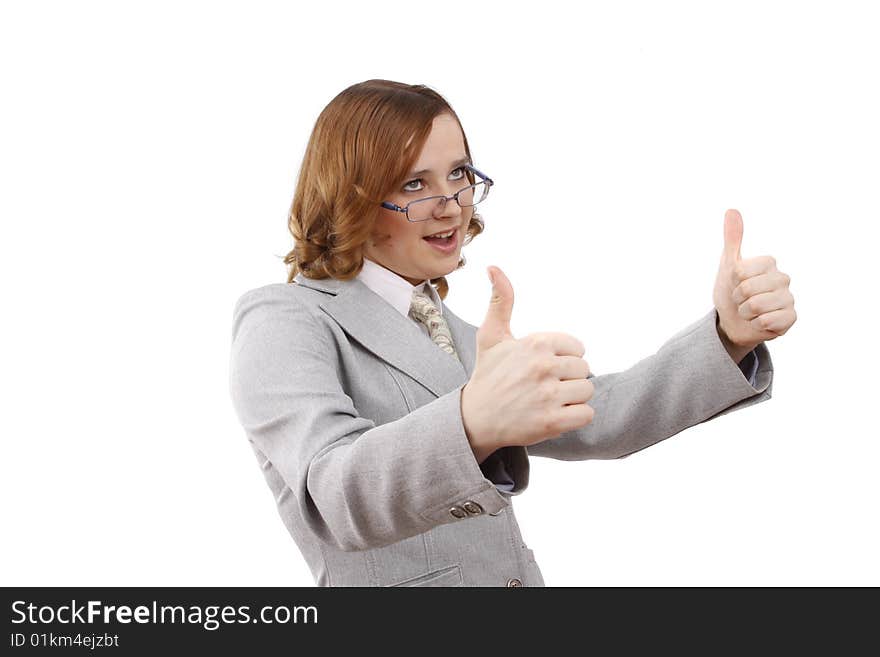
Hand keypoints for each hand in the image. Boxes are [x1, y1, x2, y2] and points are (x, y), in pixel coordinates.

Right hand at [460, 266, 593, 461]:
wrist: (475, 419)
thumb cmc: (488, 375)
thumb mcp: (491, 335)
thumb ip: (501, 300)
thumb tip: (494, 267)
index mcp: (536, 343)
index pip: (578, 348)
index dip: (563, 358)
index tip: (543, 367)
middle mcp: (544, 367)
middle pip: (585, 369)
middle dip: (568, 379)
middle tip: (543, 386)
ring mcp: (549, 396)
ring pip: (587, 391)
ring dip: (572, 398)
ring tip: (549, 401)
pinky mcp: (553, 422)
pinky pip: (587, 414)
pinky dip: (575, 417)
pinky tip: (555, 415)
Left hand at [712, 209, 796, 353]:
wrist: (732, 321)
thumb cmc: (731, 291)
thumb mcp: (728, 264)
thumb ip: (732, 239)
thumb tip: (731, 210)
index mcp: (769, 263)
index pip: (740, 272)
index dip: (732, 281)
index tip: (735, 283)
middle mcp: (783, 278)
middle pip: (747, 290)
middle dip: (737, 298)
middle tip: (741, 300)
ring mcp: (788, 299)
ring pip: (756, 306)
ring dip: (745, 313)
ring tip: (749, 311)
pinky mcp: (790, 318)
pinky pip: (768, 322)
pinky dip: (757, 325)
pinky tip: (760, 322)